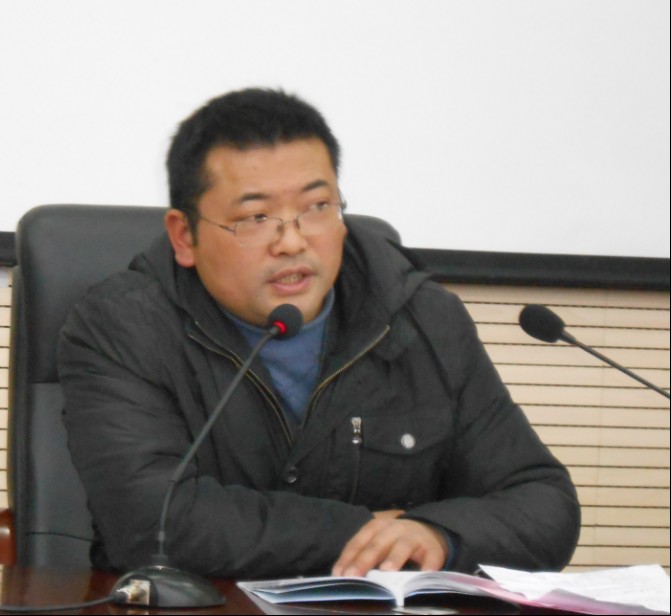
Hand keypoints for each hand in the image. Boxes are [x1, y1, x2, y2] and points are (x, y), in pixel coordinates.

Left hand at [332, 517, 447, 576]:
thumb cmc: (394, 541)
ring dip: (395, 557)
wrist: (427, 532)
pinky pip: (430, 557)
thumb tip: (341, 575)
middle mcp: (394, 529)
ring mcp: (414, 538)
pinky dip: (427, 566)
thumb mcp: (377, 543)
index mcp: (376, 527)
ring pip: (403, 546)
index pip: (359, 542)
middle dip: (364, 559)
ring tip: (386, 570)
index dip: (348, 558)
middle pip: (377, 544)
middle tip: (354, 575)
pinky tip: (423, 574)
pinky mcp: (432, 549)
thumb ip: (361, 556)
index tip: (339, 574)